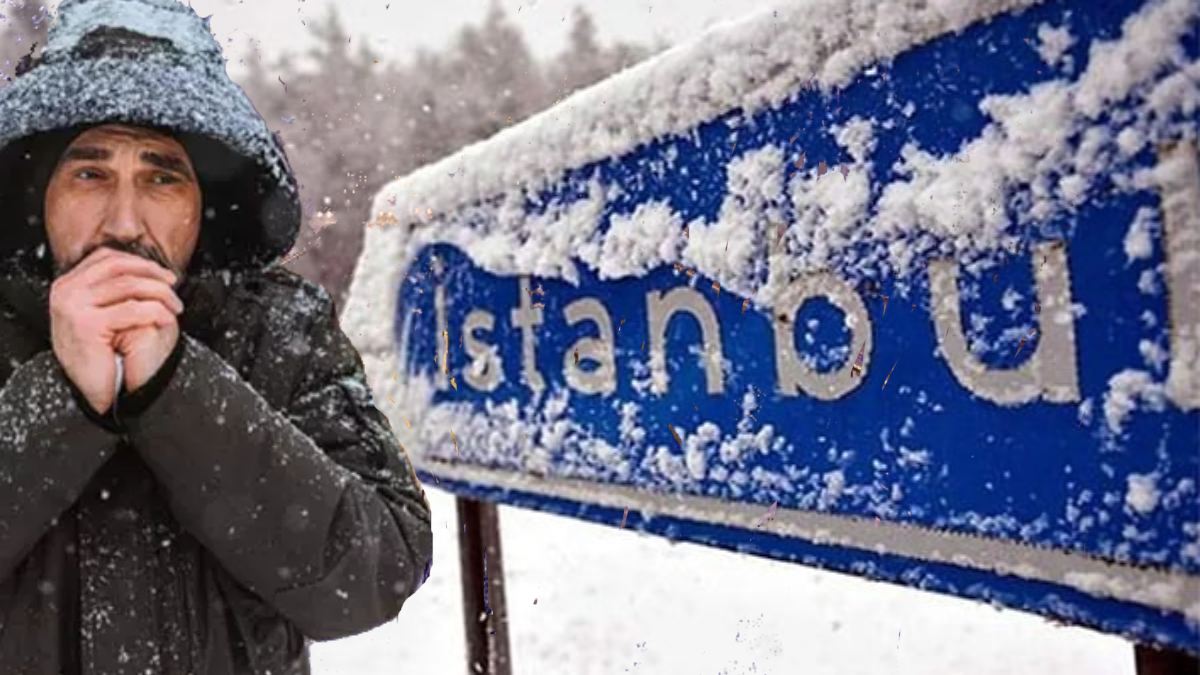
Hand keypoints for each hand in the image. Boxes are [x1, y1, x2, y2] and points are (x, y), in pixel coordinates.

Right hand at [49, 248, 182, 413]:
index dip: (139, 262)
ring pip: (129, 285)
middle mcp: (66, 291)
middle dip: (152, 273)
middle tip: (173, 285)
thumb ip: (113, 289)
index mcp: (67, 285)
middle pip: (118, 266)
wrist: (91, 389)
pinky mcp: (86, 324)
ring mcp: (72, 306)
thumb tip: (148, 268)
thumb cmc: (101, 355)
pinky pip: (132, 310)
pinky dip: (156, 312)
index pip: (106, 258)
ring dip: (160, 294)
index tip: (162, 273)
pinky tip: (168, 319)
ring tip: (175, 307)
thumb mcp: (101, 313)